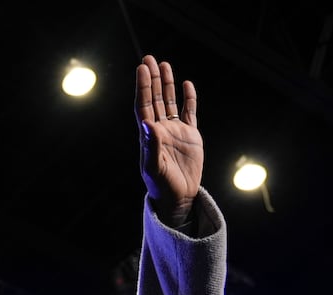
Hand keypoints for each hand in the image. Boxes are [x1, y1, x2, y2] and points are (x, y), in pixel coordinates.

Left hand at [135, 55, 202, 224]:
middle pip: (155, 99)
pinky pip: (189, 113)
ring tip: (165, 65)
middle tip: (149, 58)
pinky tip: (187, 85)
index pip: (144, 106)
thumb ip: (150, 146)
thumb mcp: (153, 168)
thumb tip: (148, 124)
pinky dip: (189, 99)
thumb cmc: (162, 187)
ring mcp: (176, 131)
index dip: (142, 87)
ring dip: (168, 84)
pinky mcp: (191, 136)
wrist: (179, 199)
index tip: (142, 69)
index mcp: (149, 136)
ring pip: (170, 102)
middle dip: (153, 79)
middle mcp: (160, 130)